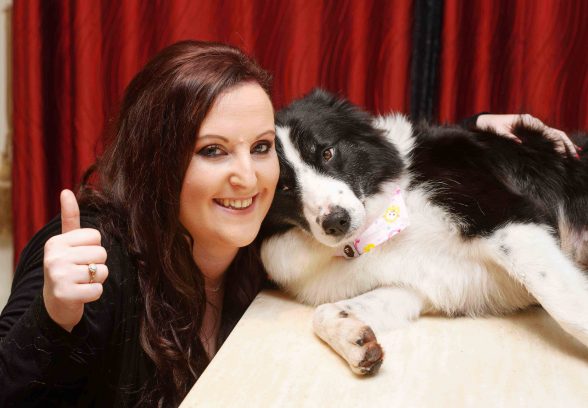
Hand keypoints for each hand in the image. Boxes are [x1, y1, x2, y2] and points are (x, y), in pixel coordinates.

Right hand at [43, 190, 107, 331]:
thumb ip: (70, 218)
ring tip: (81, 282)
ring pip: (102, 271)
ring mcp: (58, 276)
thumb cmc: (67, 267)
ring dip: (97, 280)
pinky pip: (98, 290)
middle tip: (81, 272)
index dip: (94, 248)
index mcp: (56, 242)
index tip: (79, 256)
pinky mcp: (65, 295)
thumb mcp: (67, 242)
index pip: (96, 236)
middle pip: (102, 253)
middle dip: (98, 264)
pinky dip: (94, 294)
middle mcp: (54, 257)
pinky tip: (81, 294)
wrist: (55, 303)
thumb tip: (66, 191)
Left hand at [476, 114, 578, 157]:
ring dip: (565, 144)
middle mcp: (534, 122)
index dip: (557, 143)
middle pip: (556, 133)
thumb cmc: (492, 126)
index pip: (549, 133)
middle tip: (575, 156)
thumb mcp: (499, 132)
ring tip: (575, 155)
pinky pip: (548, 137)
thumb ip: (509, 137)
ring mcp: (534, 126)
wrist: (486, 122)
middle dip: (567, 144)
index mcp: (529, 121)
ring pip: (554, 135)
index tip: (562, 154)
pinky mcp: (532, 131)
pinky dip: (557, 143)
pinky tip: (564, 151)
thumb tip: (519, 143)